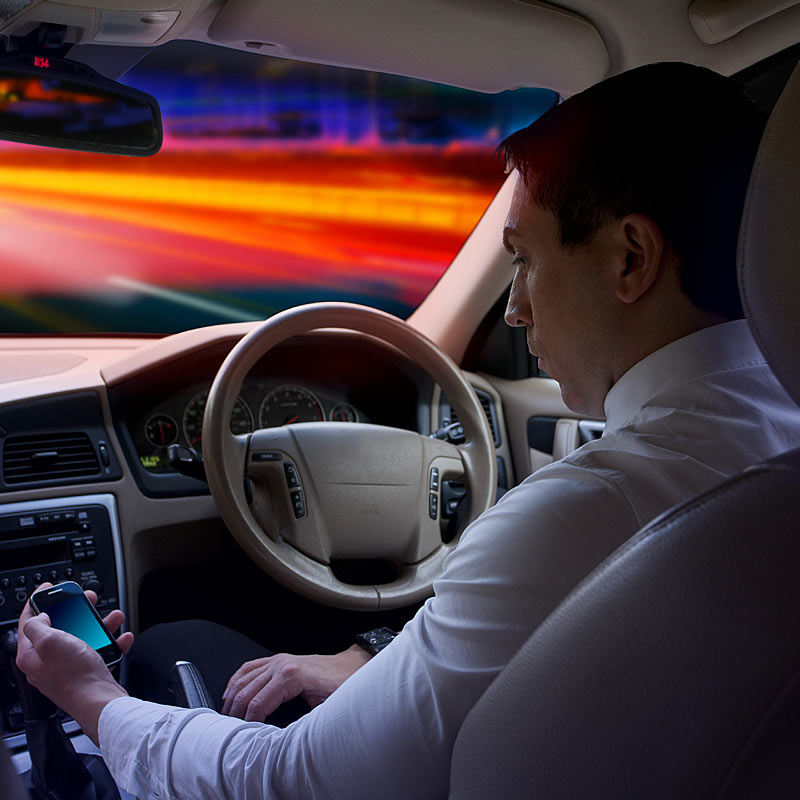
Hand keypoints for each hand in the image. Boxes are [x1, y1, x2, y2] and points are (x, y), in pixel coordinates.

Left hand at [15, 584, 133, 744]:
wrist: (99, 702)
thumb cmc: (74, 676)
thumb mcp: (50, 641)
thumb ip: (38, 625)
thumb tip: (39, 617)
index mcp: (31, 654)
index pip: (27, 621)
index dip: (36, 601)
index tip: (47, 587)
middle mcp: (46, 662)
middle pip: (59, 626)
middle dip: (75, 610)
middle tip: (86, 599)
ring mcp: (66, 668)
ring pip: (82, 637)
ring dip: (99, 624)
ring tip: (112, 617)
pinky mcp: (85, 673)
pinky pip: (98, 651)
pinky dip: (110, 642)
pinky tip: (120, 638)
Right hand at [221, 645, 370, 721]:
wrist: (352, 667)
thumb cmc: (341, 687)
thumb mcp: (324, 710)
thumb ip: (303, 721)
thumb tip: (285, 737)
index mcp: (290, 677)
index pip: (257, 703)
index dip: (248, 722)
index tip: (244, 735)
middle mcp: (281, 665)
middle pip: (246, 691)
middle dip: (234, 712)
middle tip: (230, 730)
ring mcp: (278, 660)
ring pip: (244, 678)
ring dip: (232, 697)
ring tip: (226, 715)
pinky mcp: (278, 659)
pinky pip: (250, 667)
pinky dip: (237, 679)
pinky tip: (231, 690)